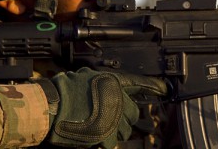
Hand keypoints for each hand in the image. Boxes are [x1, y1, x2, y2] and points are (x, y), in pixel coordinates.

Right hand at [42, 67, 166, 147]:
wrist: (52, 107)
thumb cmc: (65, 91)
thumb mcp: (86, 76)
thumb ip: (104, 85)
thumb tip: (112, 90)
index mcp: (113, 82)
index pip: (139, 84)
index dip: (154, 86)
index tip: (165, 89)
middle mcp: (118, 99)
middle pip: (134, 112)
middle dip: (124, 115)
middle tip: (109, 115)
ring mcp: (114, 118)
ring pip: (125, 128)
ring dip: (115, 128)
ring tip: (98, 124)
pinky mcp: (108, 135)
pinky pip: (113, 140)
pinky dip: (104, 139)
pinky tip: (93, 133)